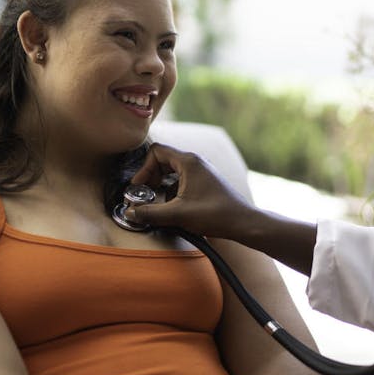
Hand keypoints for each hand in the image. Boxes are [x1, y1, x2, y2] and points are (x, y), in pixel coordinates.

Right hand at [125, 143, 257, 238]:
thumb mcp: (178, 214)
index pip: (156, 152)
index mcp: (188, 161)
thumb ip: (151, 213)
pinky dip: (173, 191)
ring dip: (161, 186)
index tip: (139, 187)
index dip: (144, 169)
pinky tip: (174, 209)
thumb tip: (130, 213)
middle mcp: (195, 162)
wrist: (243, 222)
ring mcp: (201, 172)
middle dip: (151, 178)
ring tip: (159, 204)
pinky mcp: (205, 183)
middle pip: (163, 160)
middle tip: (146, 195)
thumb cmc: (216, 214)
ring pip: (172, 172)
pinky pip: (182, 181)